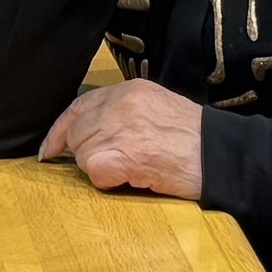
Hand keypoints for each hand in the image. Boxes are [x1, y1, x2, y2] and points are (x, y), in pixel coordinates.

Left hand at [37, 77, 206, 199]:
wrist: (220, 155)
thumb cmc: (195, 140)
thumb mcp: (158, 109)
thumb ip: (125, 113)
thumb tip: (93, 132)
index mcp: (130, 90)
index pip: (80, 105)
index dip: (62, 129)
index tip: (50, 148)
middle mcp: (121, 104)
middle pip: (77, 132)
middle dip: (87, 153)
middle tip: (114, 165)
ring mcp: (120, 128)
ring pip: (83, 154)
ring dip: (101, 168)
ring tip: (132, 170)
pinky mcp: (122, 155)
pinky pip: (94, 172)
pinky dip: (108, 181)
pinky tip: (132, 178)